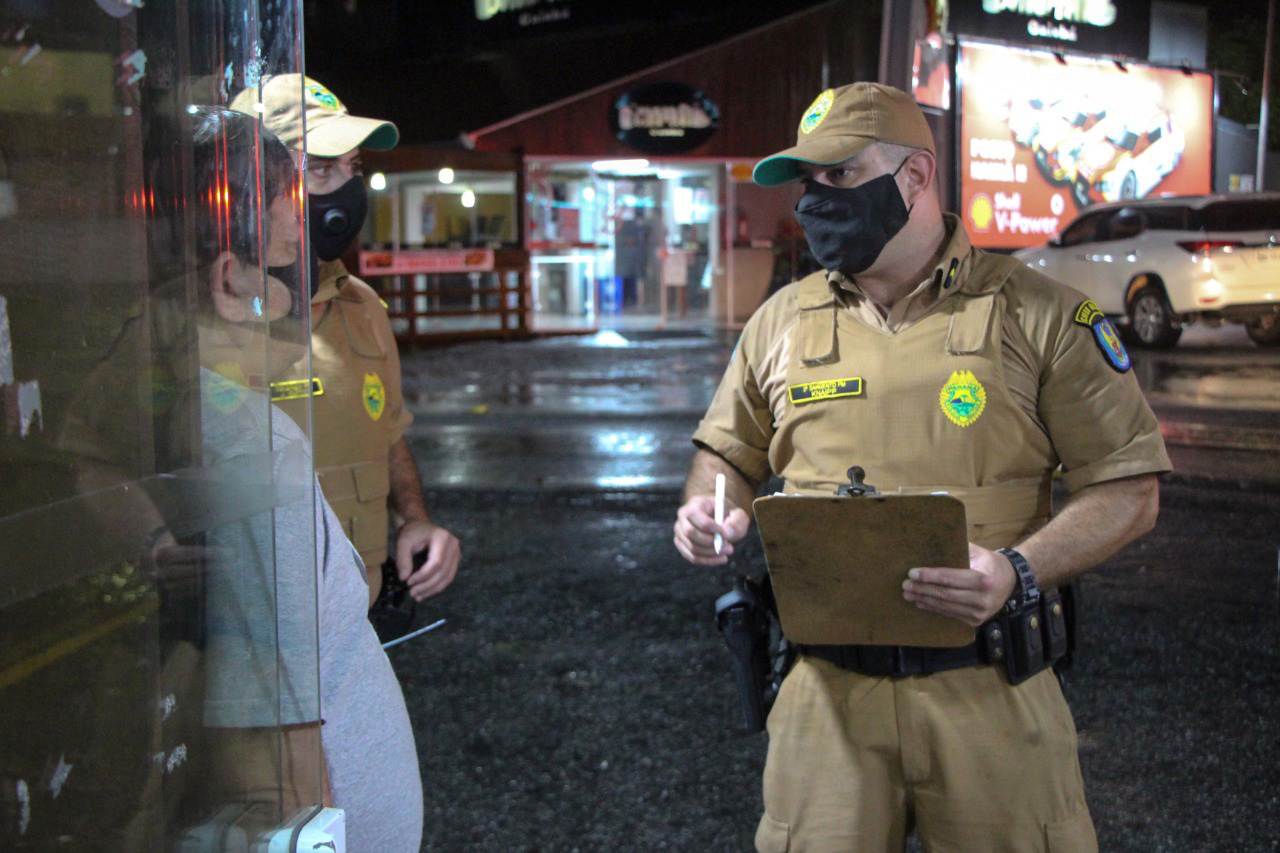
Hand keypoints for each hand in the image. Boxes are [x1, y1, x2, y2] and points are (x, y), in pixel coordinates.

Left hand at [395, 519, 460, 601]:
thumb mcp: (403, 542)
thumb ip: (403, 559)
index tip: (408, 583)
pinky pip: (448, 577)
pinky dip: (437, 587)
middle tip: (412, 593)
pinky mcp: (455, 561)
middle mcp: (454, 545)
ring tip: (418, 596)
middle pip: (443, 572)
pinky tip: (426, 592)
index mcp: (442, 538)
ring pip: (447, 577)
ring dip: (432, 590)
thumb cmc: (412, 532)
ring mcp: (457, 553)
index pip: (436, 563)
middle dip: (427, 586)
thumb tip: (404, 578)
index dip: (422, 576)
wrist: (419, 525)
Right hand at [673, 495, 750, 565]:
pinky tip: (721, 558)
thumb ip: (736, 522)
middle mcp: (683, 517)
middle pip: (690, 532)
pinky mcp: (682, 545)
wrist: (720, 519)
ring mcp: (680, 532)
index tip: (725, 534)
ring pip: (692, 548)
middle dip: (710, 542)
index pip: (694, 514)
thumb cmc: (728, 515)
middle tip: (729, 547)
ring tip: (728, 550)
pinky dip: (707, 561)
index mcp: (694, 504)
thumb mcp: (738, 514)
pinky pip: (692, 557)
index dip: (709, 526)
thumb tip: (727, 534)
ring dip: (712, 553)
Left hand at [901, 543, 1017, 626]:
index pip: (950, 578)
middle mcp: (982, 599)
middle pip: (945, 594)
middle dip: (922, 589)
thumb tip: (932, 544)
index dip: (930, 576)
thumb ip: (959, 550)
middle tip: (905, 584)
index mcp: (984, 579)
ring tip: (908, 593)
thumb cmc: (991, 563)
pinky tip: (921, 602)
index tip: (912, 572)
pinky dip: (933, 608)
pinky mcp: (975, 621)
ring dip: (924, 600)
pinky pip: (950, 614)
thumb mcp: (979, 552)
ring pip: (945, 606)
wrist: (1011, 582)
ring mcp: (979, 612)